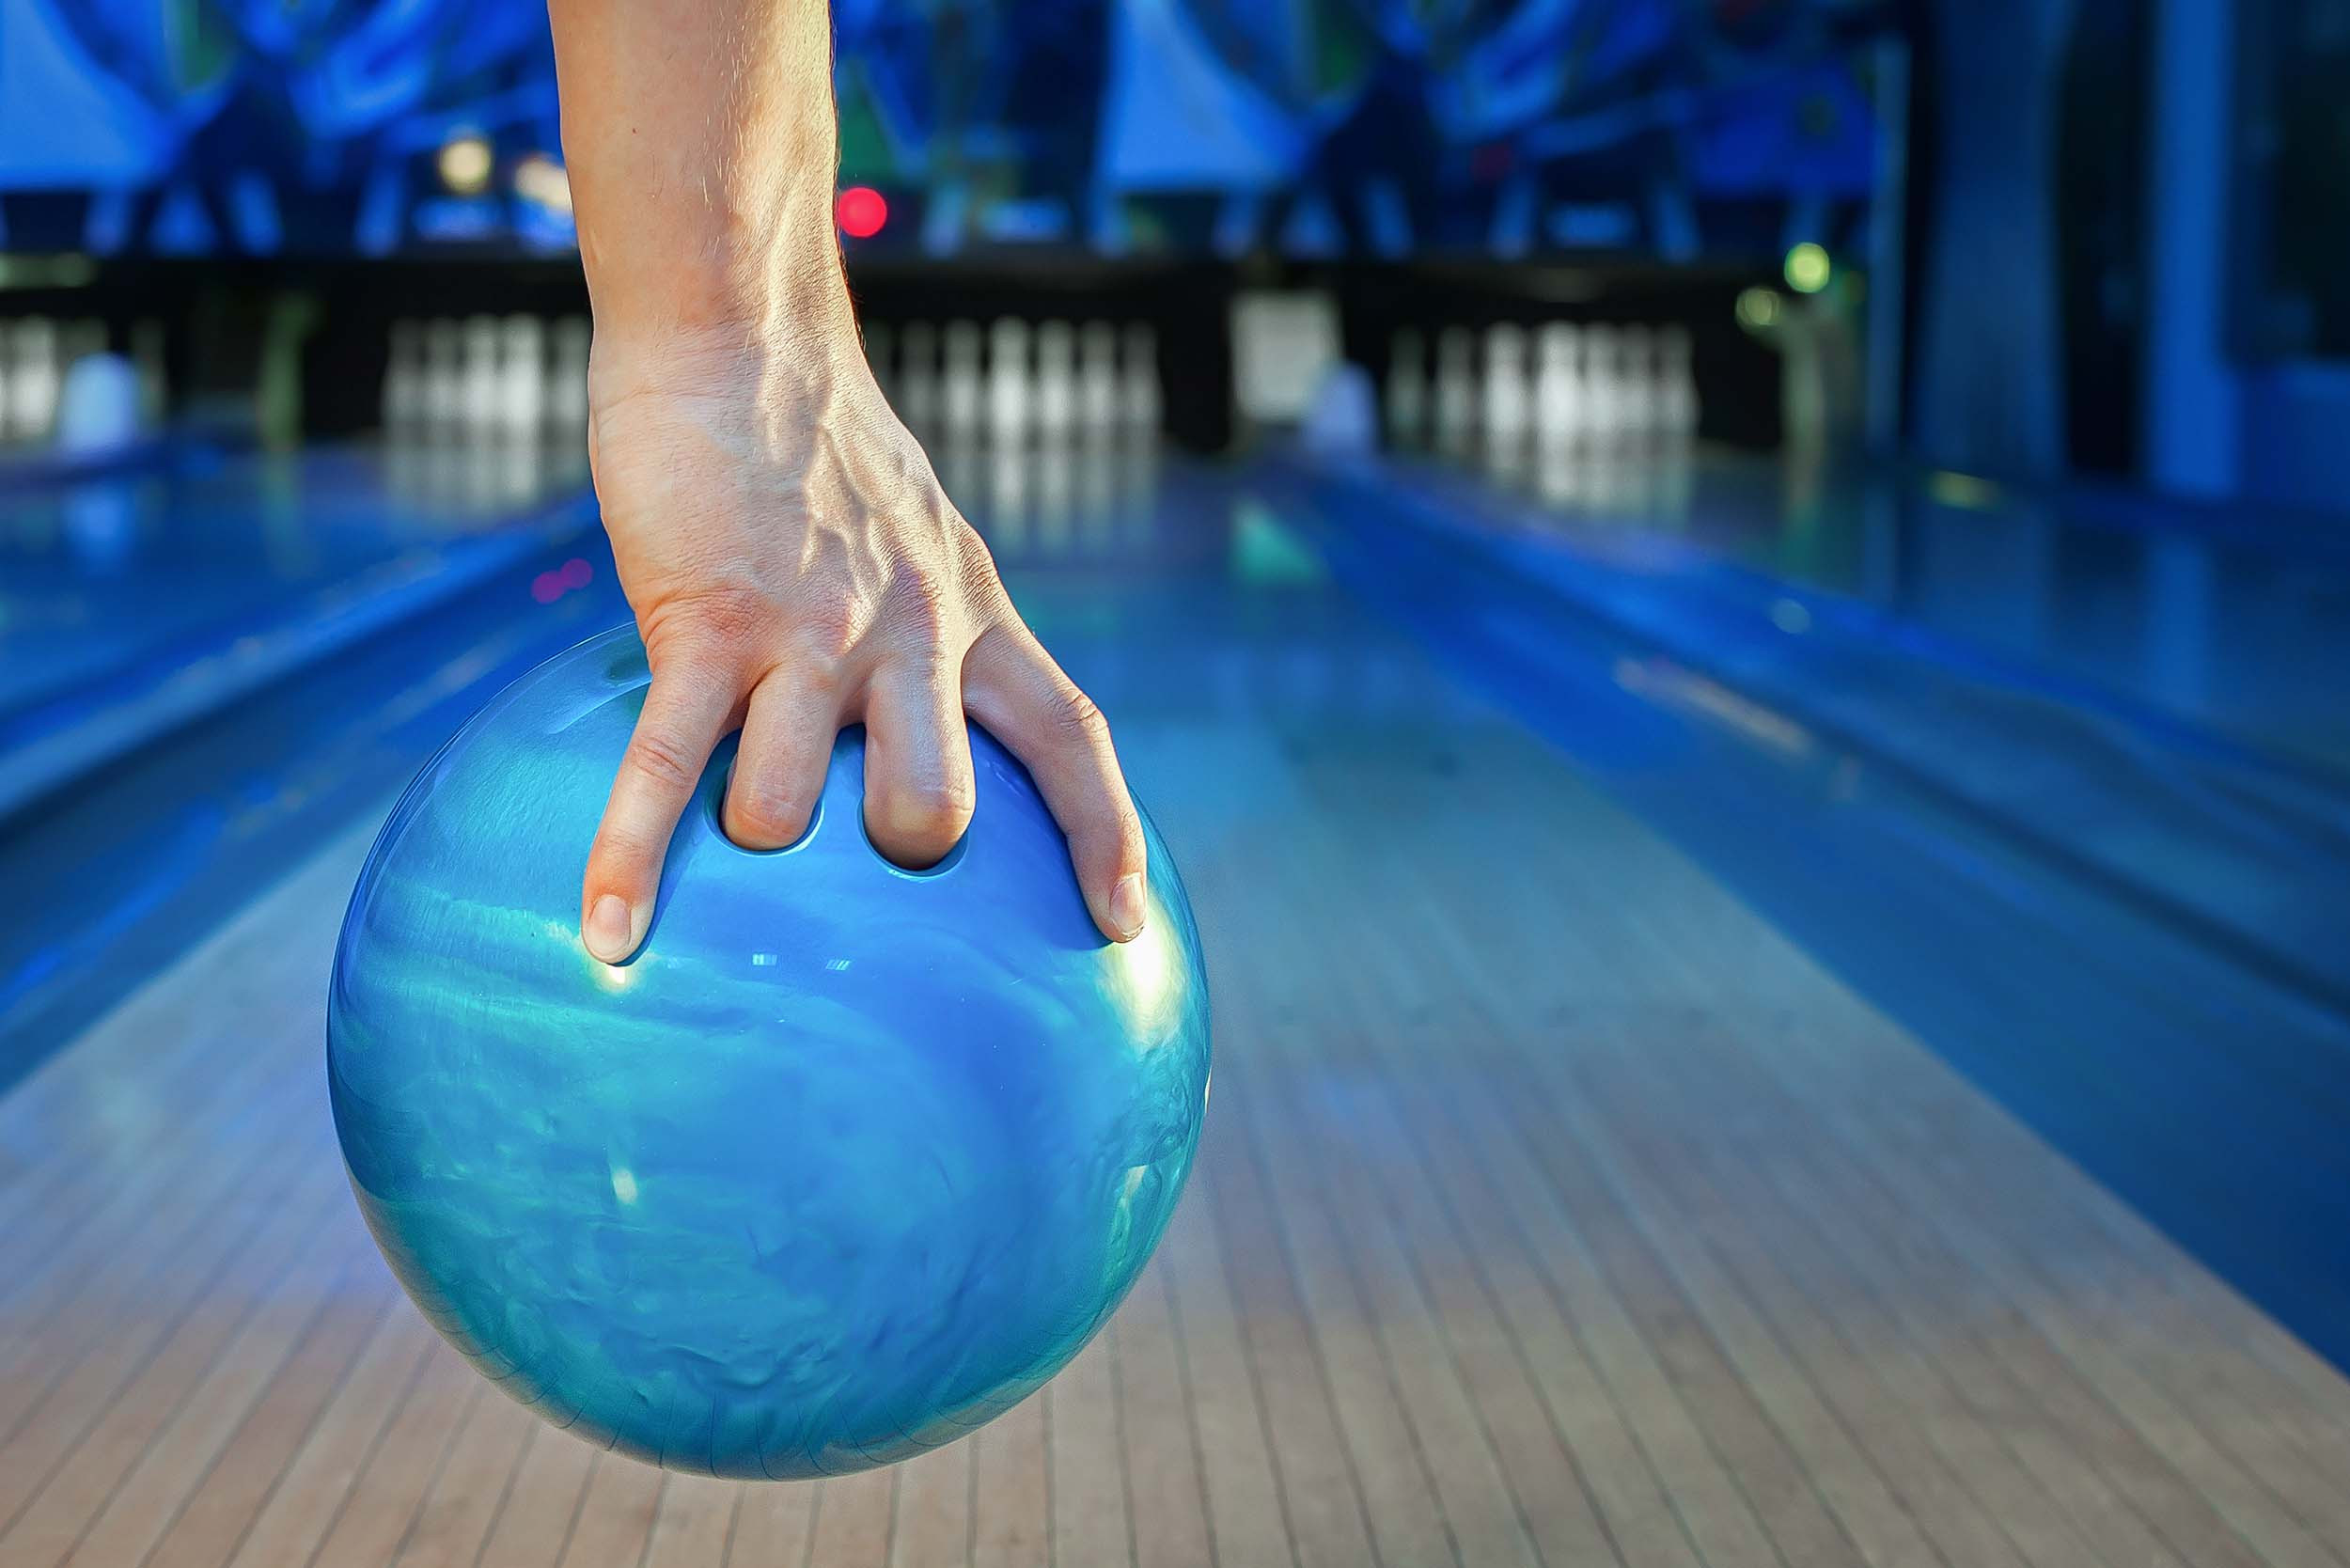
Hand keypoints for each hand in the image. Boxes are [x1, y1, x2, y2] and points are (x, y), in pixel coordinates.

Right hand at [575, 329, 1146, 962]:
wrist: (739, 330)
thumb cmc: (816, 442)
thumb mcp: (918, 535)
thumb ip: (930, 625)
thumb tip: (915, 720)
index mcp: (970, 614)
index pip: (1069, 736)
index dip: (1103, 835)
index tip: (1122, 924)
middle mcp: (907, 633)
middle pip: (937, 802)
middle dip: (904, 851)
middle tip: (863, 854)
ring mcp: (806, 634)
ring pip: (794, 804)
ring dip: (758, 837)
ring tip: (726, 834)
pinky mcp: (706, 623)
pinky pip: (667, 768)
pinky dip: (630, 858)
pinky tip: (609, 935)